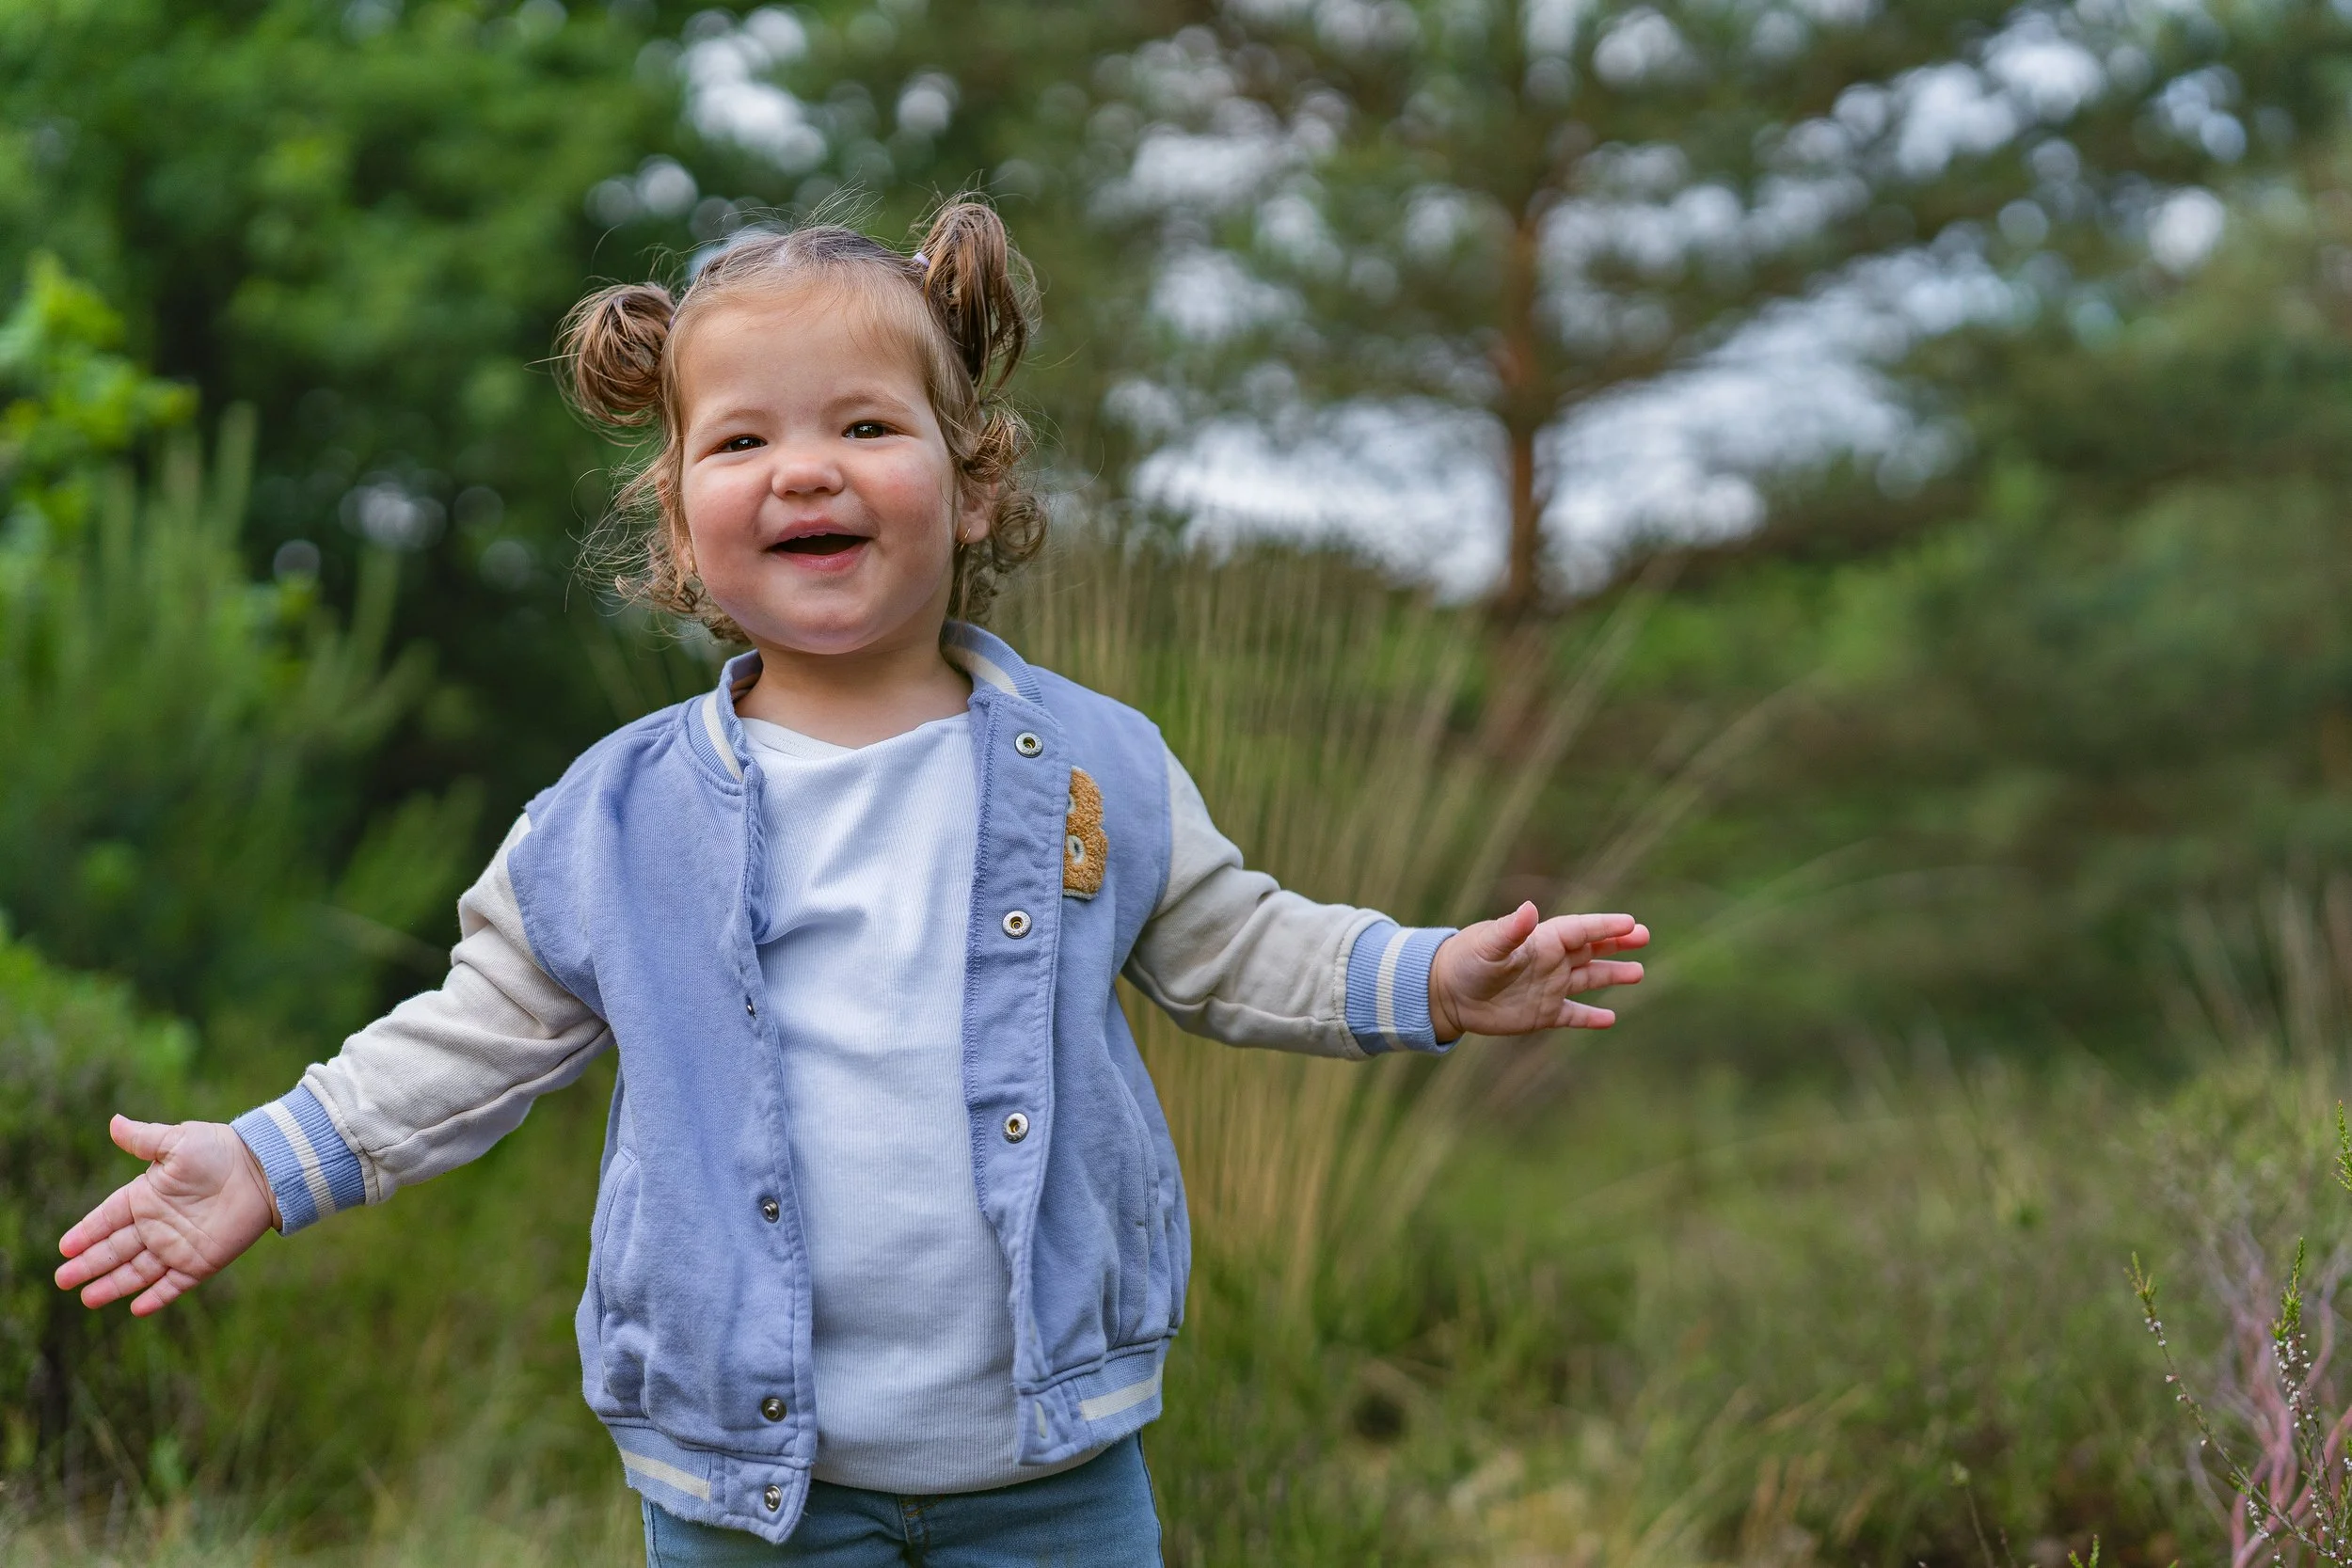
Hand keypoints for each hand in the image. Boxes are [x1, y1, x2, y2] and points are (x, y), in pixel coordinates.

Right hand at [55, 1116, 278, 1315]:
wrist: (263, 1169)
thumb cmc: (219, 1150)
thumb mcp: (178, 1141)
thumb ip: (144, 1139)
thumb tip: (114, 1121)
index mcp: (146, 1197)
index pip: (107, 1219)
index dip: (86, 1233)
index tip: (64, 1248)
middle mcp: (156, 1225)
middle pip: (115, 1249)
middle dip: (89, 1264)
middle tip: (62, 1279)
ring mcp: (177, 1246)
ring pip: (137, 1271)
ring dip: (113, 1285)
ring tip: (87, 1298)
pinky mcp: (200, 1262)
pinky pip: (174, 1284)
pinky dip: (157, 1297)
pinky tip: (136, 1309)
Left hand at [1428, 903, 1648, 1040]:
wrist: (1445, 993)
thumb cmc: (1464, 962)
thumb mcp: (1488, 945)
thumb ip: (1511, 930)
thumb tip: (1530, 908)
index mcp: (1541, 941)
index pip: (1580, 930)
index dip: (1604, 926)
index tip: (1630, 923)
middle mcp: (1550, 962)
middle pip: (1591, 949)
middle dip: (1617, 943)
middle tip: (1643, 936)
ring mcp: (1548, 987)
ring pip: (1588, 979)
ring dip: (1612, 975)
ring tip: (1638, 972)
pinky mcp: (1542, 1013)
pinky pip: (1573, 1015)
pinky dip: (1591, 1017)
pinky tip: (1610, 1018)